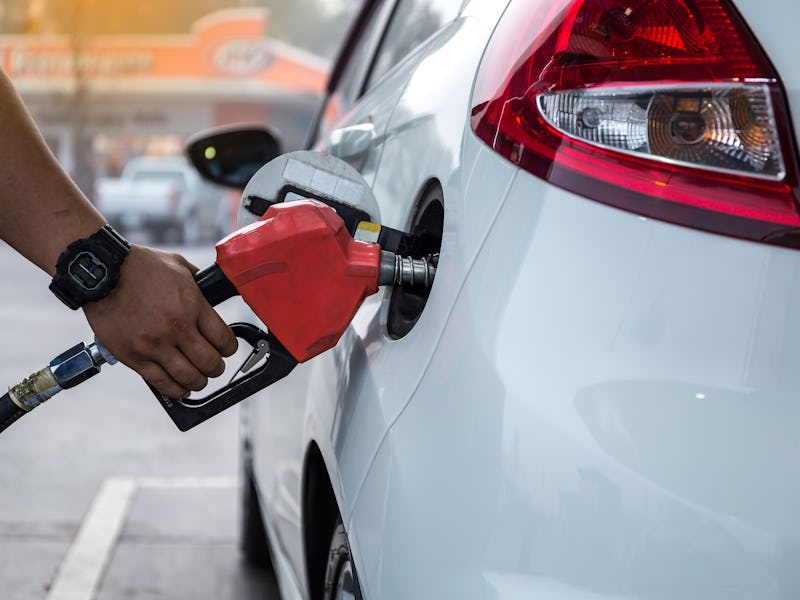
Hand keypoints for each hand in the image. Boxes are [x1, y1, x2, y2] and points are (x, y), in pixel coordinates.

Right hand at [83, 246, 237, 397]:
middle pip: (210, 362)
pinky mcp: (134, 356)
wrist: (101, 273)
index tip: (226, 350)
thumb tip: (213, 292)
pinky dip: (175, 390)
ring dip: (199, 382)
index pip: (224, 339)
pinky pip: (161, 382)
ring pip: (189, 377)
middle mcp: (177, 328)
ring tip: (199, 379)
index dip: (229, 348)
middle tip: (214, 366)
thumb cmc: (139, 267)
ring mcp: (155, 345)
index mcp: (193, 305)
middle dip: (216, 368)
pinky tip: (181, 389)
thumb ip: (198, 282)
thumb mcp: (179, 266)